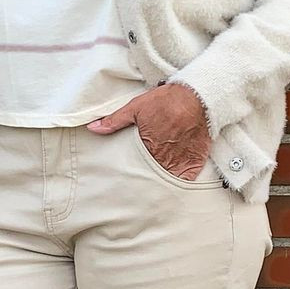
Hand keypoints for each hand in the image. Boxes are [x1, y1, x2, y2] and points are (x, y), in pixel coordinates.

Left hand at [87, 82, 211, 181]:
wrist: (197, 96)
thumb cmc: (166, 101)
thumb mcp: (136, 107)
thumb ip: (114, 121)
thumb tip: (93, 128)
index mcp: (147, 147)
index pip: (135, 168)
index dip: (131, 173)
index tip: (126, 179)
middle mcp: (164, 158)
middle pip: (151, 176)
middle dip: (145, 181)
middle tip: (138, 190)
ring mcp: (181, 161)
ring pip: (167, 180)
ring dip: (161, 183)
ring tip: (153, 192)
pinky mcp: (196, 161)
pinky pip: (187, 179)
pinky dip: (180, 182)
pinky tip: (174, 183)